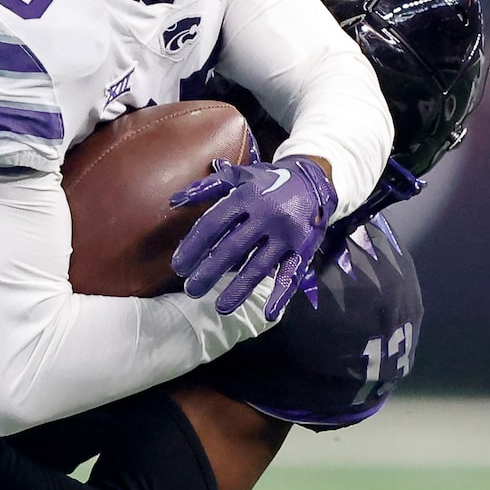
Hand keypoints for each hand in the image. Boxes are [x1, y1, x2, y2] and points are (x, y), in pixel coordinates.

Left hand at [170, 153, 337, 320]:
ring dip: (238, 289)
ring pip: (259, 266)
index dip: (193, 246)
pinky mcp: (304, 248)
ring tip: (219, 307)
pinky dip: (281, 295)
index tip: (178, 267)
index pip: (213, 224)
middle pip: (232, 248)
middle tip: (191, 290)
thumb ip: (206, 188)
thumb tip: (173, 201)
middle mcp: (267, 215)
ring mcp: (287, 234)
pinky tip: (269, 313)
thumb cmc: (269, 182)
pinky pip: (291, 274)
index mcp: (246, 196)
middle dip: (209, 272)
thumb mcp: (239, 176)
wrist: (315, 178)